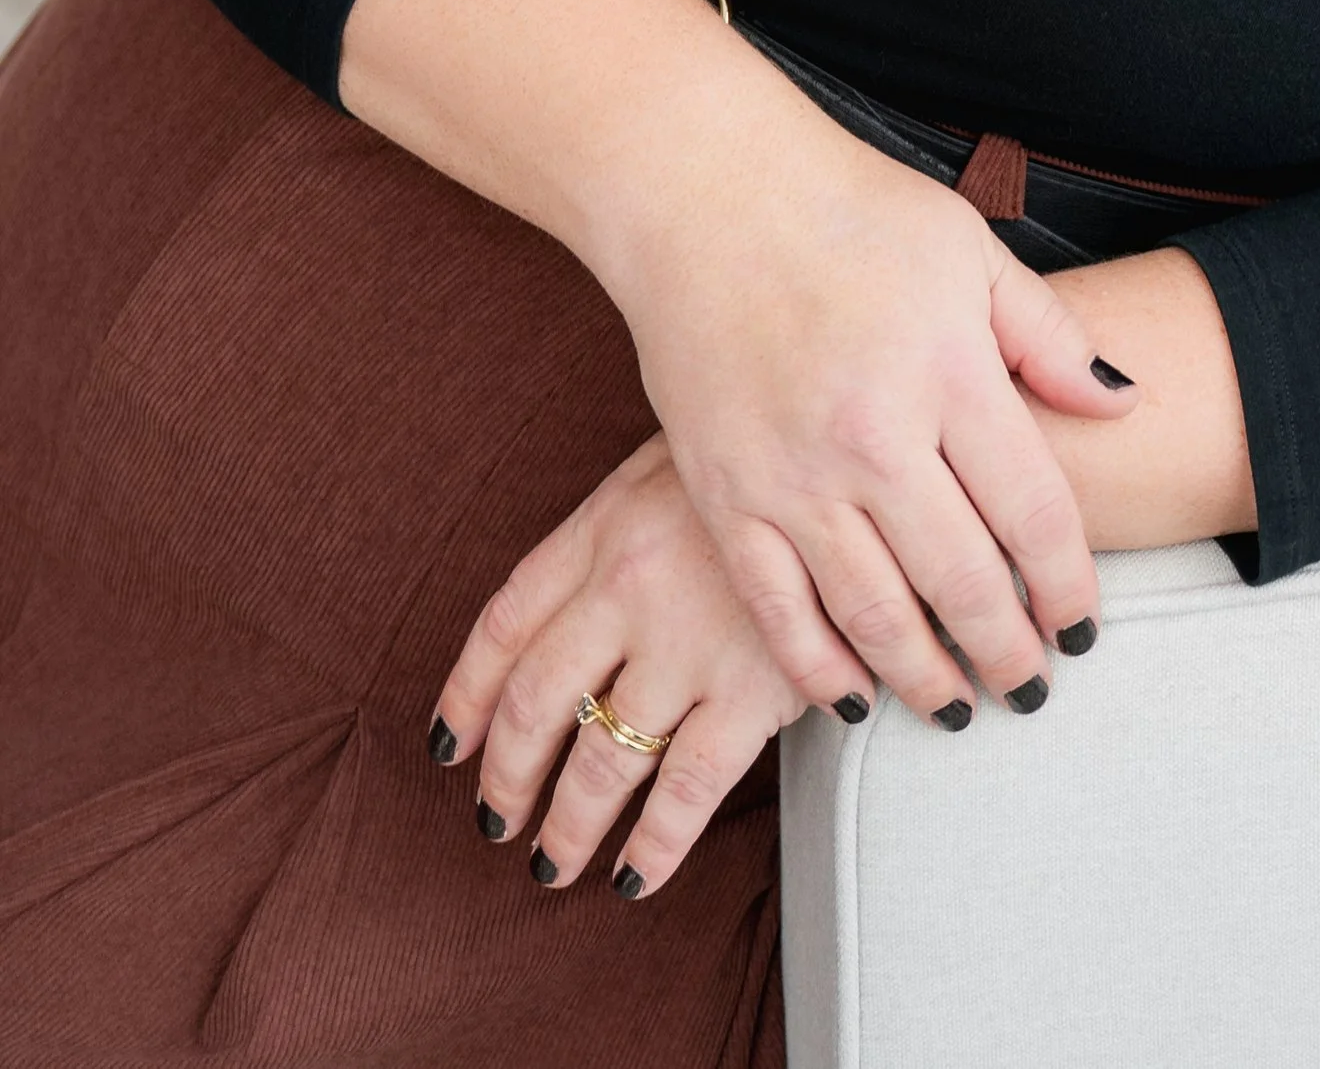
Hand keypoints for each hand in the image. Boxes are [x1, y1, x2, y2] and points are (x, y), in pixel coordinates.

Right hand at [340, 0, 1138, 729]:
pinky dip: (821, 670)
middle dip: (1008, 651)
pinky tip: (854, 698)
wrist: (707, 196)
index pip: (1034, 514)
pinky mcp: (726, 497)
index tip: (1084, 629)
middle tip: (1031, 689)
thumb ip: (1047, 337)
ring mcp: (794, 476)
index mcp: (949, 373)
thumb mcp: (970, 251)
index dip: (1069, 587)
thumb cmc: (849, 211)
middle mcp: (876, 438)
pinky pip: (781, 612)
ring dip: (926, 678)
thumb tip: (1122, 403)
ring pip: (876, 616)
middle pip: (964, 582)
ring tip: (960, 708)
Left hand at [434, 431, 827, 896]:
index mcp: (604, 527)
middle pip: (538, 703)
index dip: (468, 693)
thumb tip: (574, 600)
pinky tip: (635, 877)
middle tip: (497, 822)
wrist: (858, 455)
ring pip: (602, 760)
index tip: (450, 744)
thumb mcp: (676, 461)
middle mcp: (629, 588)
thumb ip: (621, 527)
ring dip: (568, 826)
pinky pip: (686, 790)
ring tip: (552, 864)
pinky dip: (654, 846)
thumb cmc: (768, 454)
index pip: (506, 623)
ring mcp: (688, 643)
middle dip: (508, 777)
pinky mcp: (755, 688)